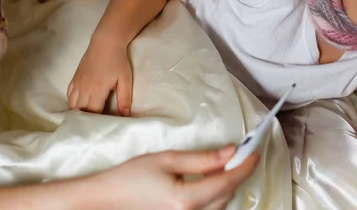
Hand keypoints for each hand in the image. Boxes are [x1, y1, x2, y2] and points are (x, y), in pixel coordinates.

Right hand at [67, 40, 132, 115]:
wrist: (105, 43)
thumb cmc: (118, 61)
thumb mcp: (125, 79)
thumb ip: (124, 98)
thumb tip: (125, 115)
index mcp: (97, 89)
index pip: (93, 112)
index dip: (98, 121)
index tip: (104, 124)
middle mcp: (83, 88)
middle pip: (80, 111)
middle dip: (88, 119)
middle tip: (97, 122)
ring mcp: (76, 83)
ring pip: (72, 105)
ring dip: (79, 111)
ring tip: (89, 115)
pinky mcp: (74, 79)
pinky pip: (69, 96)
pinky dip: (74, 103)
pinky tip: (82, 104)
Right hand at [89, 145, 259, 209]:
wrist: (103, 200)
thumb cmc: (129, 178)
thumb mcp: (167, 160)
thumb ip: (202, 158)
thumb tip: (230, 152)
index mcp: (185, 200)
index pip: (227, 182)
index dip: (244, 167)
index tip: (253, 154)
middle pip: (226, 196)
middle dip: (234, 175)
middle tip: (236, 155)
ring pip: (218, 207)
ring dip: (224, 188)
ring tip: (219, 168)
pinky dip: (212, 198)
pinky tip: (206, 185)